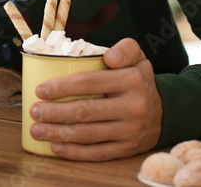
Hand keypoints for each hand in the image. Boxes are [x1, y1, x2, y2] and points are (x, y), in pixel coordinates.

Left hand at [29, 37, 162, 160]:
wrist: (167, 111)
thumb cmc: (140, 81)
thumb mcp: (138, 58)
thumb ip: (125, 48)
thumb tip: (109, 56)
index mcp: (131, 80)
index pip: (89, 83)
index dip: (61, 87)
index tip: (40, 90)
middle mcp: (132, 107)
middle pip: (85, 111)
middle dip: (54, 113)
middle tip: (33, 111)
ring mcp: (130, 131)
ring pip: (88, 134)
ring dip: (58, 134)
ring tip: (37, 130)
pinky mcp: (128, 149)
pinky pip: (98, 153)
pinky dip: (75, 152)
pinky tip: (56, 147)